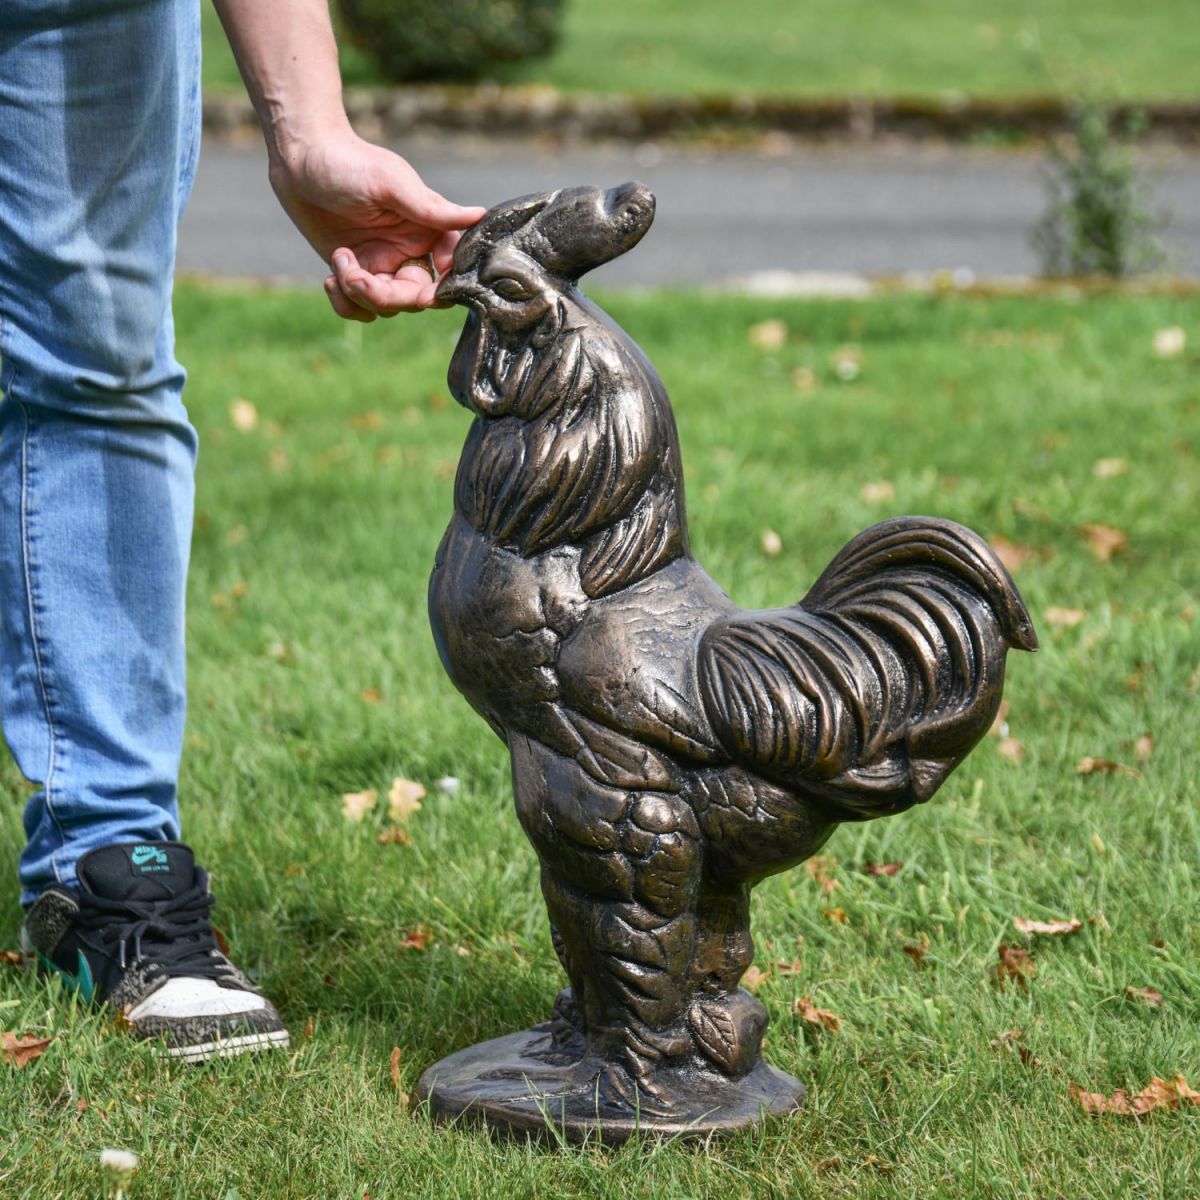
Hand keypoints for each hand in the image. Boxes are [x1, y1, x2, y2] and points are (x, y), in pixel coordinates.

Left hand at [269, 131, 484, 319]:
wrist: (299, 158)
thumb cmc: (349, 162)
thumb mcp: (392, 184)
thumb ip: (433, 209)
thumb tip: (479, 215)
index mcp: (427, 230)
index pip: (450, 272)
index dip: (441, 290)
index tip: (424, 295)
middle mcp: (409, 251)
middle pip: (415, 297)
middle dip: (387, 296)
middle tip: (357, 277)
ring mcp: (381, 264)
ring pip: (386, 307)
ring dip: (359, 295)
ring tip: (339, 261)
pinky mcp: (354, 271)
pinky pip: (359, 307)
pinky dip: (345, 304)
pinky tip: (330, 280)